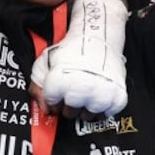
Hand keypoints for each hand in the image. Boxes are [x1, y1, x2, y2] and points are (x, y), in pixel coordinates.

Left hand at [30, 0, 128, 118]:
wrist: (97, 38)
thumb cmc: (71, 51)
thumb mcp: (45, 63)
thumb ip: (38, 87)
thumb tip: (46, 109)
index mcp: (59, 82)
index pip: (51, 106)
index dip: (53, 98)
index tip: (58, 91)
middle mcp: (80, 91)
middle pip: (69, 113)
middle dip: (68, 104)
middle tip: (72, 89)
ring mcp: (100, 95)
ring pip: (87, 116)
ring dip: (85, 107)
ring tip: (85, 91)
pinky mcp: (116, 97)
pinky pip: (106, 114)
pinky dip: (102, 107)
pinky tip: (97, 93)